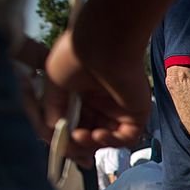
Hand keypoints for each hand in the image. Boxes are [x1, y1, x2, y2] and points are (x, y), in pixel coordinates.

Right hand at [44, 29, 150, 163]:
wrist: (102, 43)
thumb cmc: (75, 56)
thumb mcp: (53, 84)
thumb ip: (53, 109)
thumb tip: (54, 131)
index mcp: (81, 95)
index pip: (75, 124)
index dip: (67, 139)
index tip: (59, 146)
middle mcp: (101, 103)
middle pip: (91, 135)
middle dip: (79, 145)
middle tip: (71, 144)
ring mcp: (120, 109)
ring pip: (108, 139)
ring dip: (93, 144)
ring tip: (82, 136)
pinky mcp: (137, 113)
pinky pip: (127, 137)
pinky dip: (113, 141)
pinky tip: (100, 134)